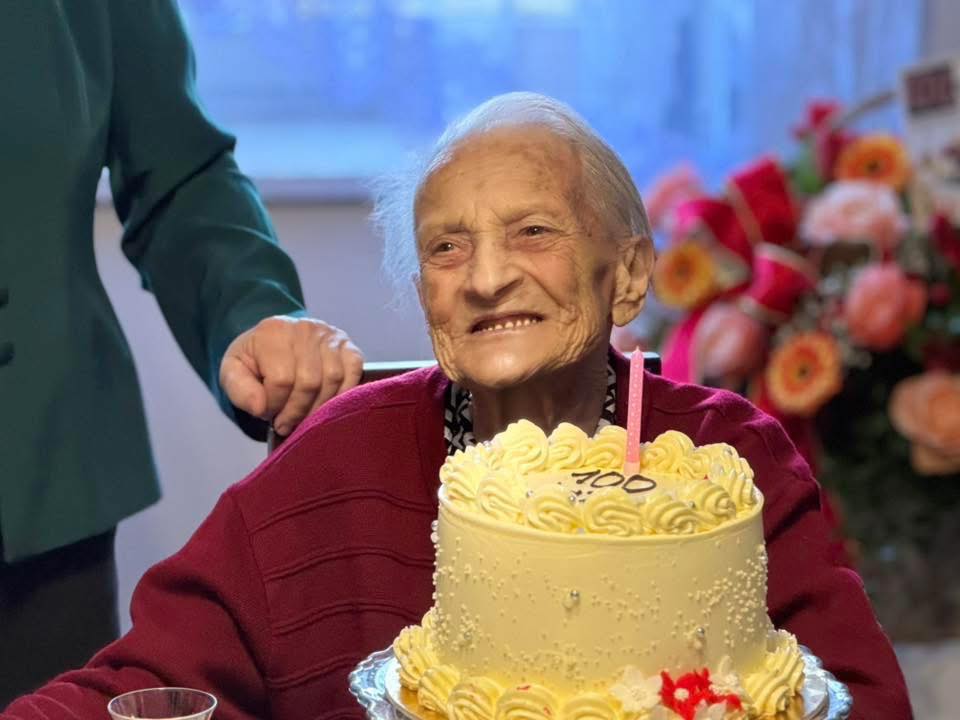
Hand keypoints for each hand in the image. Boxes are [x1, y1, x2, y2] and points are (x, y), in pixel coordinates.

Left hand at [219, 316, 363, 435]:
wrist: (274, 343)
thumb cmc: (255, 362)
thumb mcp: (233, 373)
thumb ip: (240, 390)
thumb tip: (260, 407)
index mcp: (273, 332)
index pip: (281, 379)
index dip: (275, 405)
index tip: (267, 413)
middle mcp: (305, 329)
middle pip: (309, 382)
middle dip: (297, 411)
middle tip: (286, 422)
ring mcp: (330, 335)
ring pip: (332, 380)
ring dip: (318, 407)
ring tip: (303, 416)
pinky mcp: (348, 346)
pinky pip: (353, 373)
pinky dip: (342, 393)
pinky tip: (326, 403)